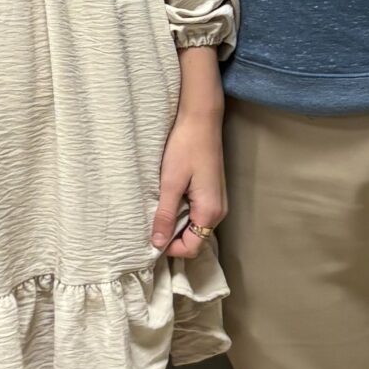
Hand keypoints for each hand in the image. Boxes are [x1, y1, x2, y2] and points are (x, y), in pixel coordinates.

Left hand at [151, 100, 225, 260]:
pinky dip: (182, 213)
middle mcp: (219, 212)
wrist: (201, 120)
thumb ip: (165, 215)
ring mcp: (218, 202)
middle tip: (151, 223)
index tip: (150, 236)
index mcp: (210, 212)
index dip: (170, 248)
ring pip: (195, 226)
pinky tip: (168, 200)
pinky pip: (197, 214)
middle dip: (172, 237)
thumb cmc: (185, 148)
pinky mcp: (213, 193)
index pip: (191, 247)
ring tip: (158, 210)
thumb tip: (158, 243)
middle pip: (195, 239)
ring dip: (176, 224)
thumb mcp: (170, 183)